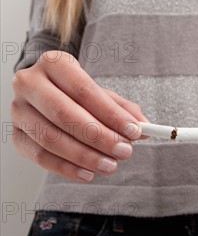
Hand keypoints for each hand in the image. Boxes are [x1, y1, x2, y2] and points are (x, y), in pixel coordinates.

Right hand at [11, 50, 150, 182]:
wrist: (41, 88)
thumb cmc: (73, 90)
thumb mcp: (97, 91)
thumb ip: (120, 107)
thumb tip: (143, 126)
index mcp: (53, 63)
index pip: (84, 90)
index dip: (111, 113)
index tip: (134, 131)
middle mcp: (30, 83)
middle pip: (65, 114)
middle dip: (99, 136)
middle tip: (125, 151)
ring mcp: (18, 109)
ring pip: (50, 138)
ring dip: (84, 156)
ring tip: (110, 165)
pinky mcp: (15, 134)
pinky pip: (39, 156)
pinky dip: (66, 168)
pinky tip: (88, 173)